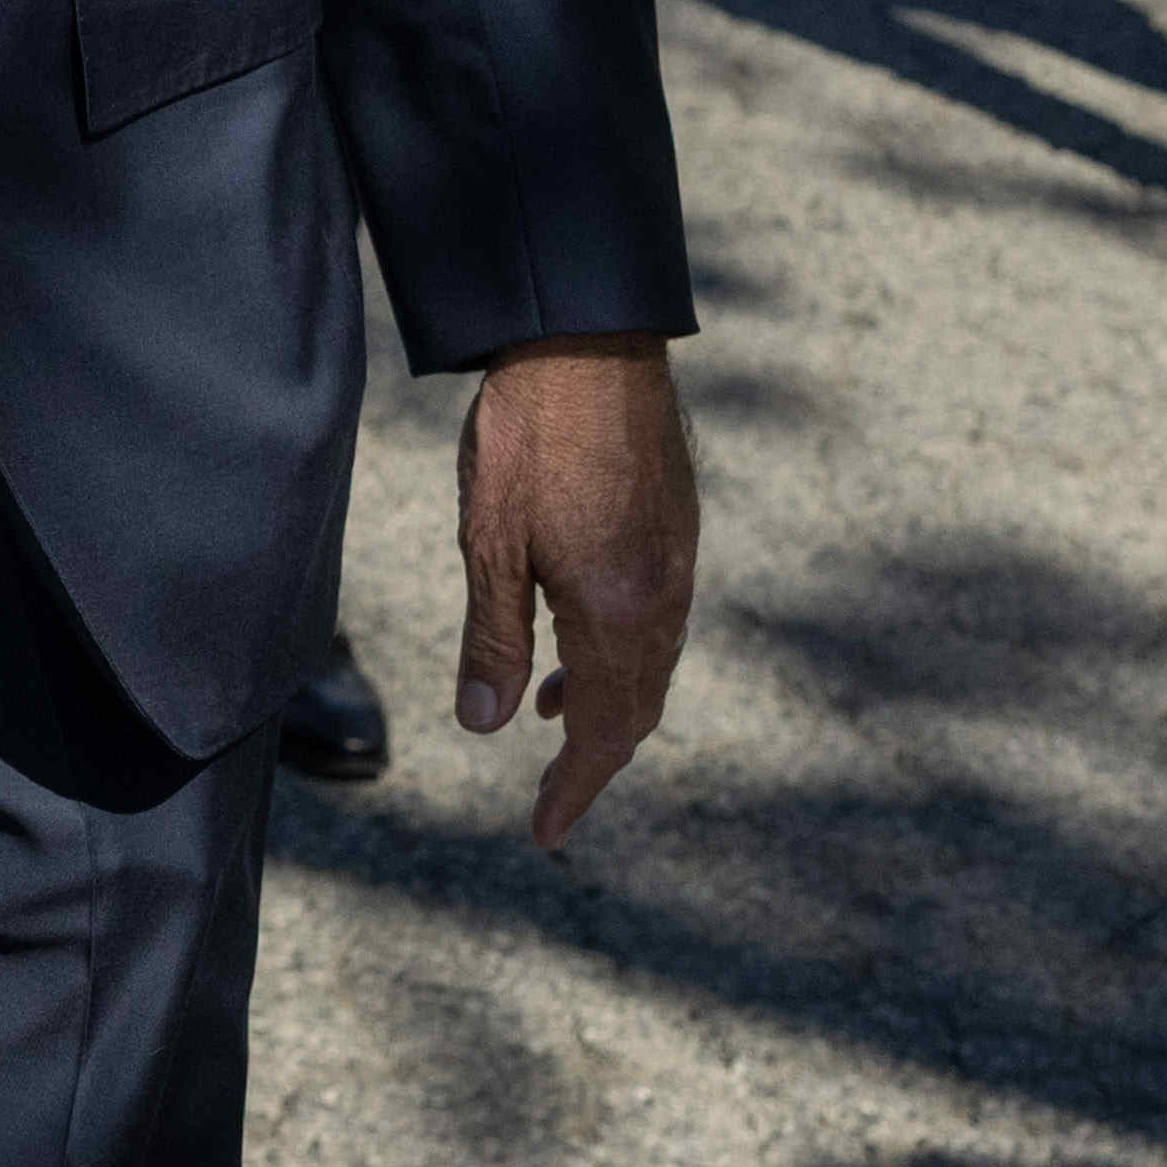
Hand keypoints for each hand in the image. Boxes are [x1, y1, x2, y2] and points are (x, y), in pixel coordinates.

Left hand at [453, 340, 700, 847]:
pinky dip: (620, 649)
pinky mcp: (675, 520)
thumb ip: (493, 639)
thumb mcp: (489, 542)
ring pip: (651, 660)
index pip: (605, 732)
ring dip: (607, 699)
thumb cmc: (527, 435)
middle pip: (639, 707)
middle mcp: (663, 595)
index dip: (575, 789)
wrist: (587, 334)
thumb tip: (489, 727)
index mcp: (618, 613)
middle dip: (597, 756)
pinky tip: (575, 632)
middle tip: (555, 795)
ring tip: (551, 713)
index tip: (546, 833)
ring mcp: (677, 556)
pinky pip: (657, 615)